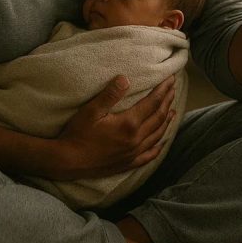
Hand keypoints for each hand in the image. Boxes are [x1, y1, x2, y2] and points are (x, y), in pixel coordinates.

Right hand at [53, 74, 176, 180]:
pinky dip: (158, 147)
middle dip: (167, 101)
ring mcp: (133, 153)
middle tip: (173, 89)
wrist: (68, 162)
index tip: (170, 79)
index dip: (163, 90)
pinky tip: (162, 142)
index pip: (153, 103)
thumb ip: (110, 94)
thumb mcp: (91, 110)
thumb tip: (126, 78)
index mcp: (129, 124)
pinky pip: (149, 155)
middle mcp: (136, 140)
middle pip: (158, 117)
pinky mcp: (128, 163)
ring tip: (173, 110)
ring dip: (166, 121)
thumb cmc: (77, 134)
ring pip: (157, 135)